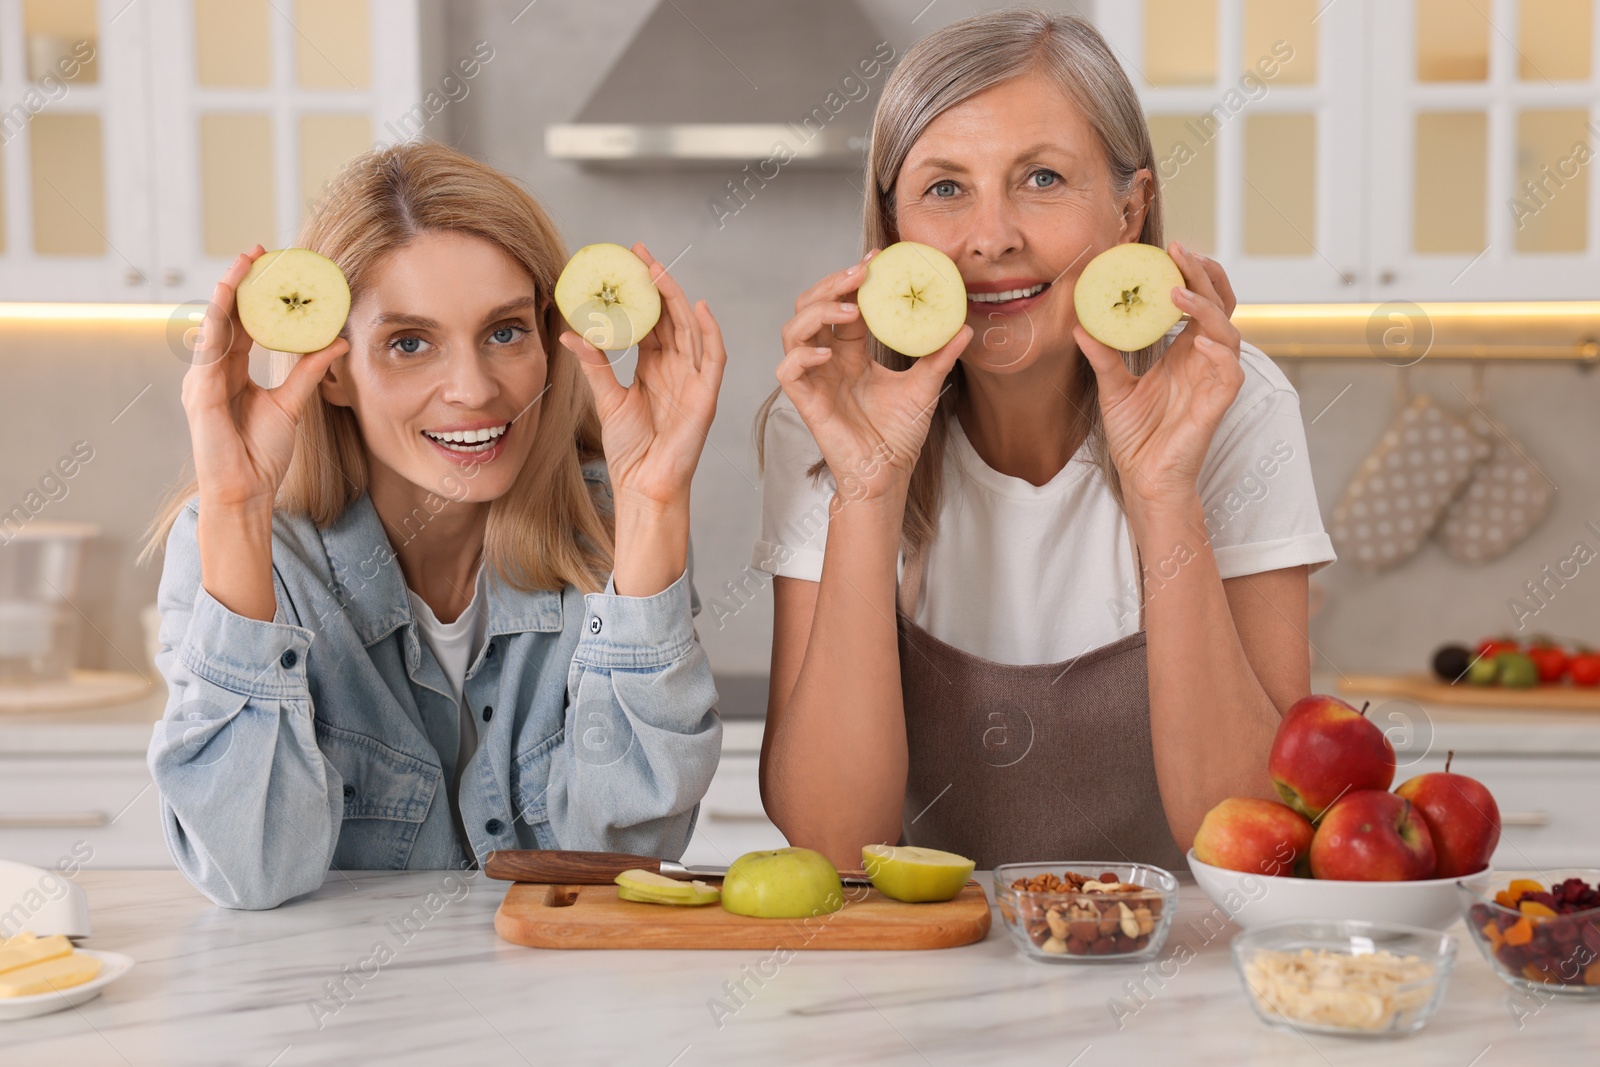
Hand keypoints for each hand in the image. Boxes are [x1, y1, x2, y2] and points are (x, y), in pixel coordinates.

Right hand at [182, 245, 348, 514]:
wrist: (247, 490)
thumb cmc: (262, 453)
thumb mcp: (293, 403)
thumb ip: (309, 371)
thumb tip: (338, 342)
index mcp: (231, 371)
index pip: (241, 322)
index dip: (254, 293)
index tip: (270, 265)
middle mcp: (212, 370)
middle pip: (225, 316)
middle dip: (238, 281)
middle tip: (256, 250)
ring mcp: (201, 380)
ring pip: (214, 326)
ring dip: (227, 293)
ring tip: (242, 265)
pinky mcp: (199, 395)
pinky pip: (210, 354)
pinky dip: (220, 328)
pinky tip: (229, 306)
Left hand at [560, 244, 725, 513]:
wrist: (643, 487)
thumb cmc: (631, 451)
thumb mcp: (607, 400)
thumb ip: (594, 366)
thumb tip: (571, 334)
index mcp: (655, 368)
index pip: (650, 320)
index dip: (639, 291)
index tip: (621, 264)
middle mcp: (677, 369)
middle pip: (671, 316)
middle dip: (656, 283)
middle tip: (637, 254)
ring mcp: (694, 381)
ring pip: (690, 329)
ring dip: (676, 297)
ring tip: (657, 270)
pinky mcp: (706, 397)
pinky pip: (714, 359)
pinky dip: (711, 332)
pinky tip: (698, 308)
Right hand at [776, 251, 972, 502]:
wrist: (888, 474)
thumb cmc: (898, 436)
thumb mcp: (925, 386)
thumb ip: (940, 355)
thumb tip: (965, 326)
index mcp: (850, 353)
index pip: (842, 304)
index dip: (852, 279)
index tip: (877, 260)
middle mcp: (827, 361)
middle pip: (811, 307)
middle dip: (832, 284)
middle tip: (862, 273)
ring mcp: (813, 379)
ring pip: (793, 330)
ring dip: (817, 312)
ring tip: (850, 310)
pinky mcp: (805, 402)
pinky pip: (787, 370)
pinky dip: (802, 356)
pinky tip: (828, 354)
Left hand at [1073, 241, 1243, 509]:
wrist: (1143, 480)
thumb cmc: (1136, 437)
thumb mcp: (1112, 388)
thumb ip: (1102, 356)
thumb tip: (1078, 323)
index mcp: (1183, 352)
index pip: (1198, 302)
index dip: (1190, 274)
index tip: (1168, 250)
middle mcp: (1203, 360)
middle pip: (1219, 305)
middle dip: (1204, 275)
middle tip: (1179, 251)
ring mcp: (1212, 381)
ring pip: (1228, 332)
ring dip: (1206, 308)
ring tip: (1178, 291)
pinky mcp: (1217, 405)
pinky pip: (1230, 373)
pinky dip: (1220, 353)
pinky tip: (1200, 341)